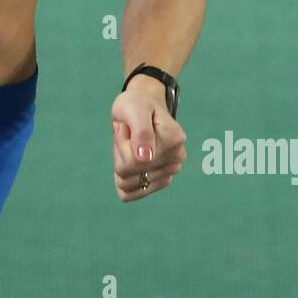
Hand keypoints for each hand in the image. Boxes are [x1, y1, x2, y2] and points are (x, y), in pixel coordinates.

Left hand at [111, 79, 186, 201]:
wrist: (143, 105)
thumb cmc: (136, 104)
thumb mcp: (134, 109)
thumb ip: (141, 132)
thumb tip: (145, 159)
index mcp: (174, 139)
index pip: (133, 161)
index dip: (122, 142)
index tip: (128, 126)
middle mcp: (177, 158)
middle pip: (128, 174)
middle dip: (120, 152)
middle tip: (128, 134)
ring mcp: (170, 171)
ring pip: (127, 183)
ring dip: (121, 161)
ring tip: (130, 144)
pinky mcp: (161, 181)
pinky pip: (130, 193)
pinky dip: (123, 178)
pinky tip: (129, 161)